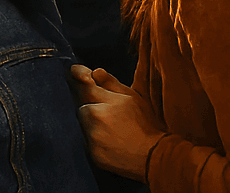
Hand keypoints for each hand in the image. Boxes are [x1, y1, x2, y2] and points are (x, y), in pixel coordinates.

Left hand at [71, 64, 164, 179]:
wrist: (154, 158)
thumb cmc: (146, 124)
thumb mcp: (134, 98)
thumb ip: (111, 83)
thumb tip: (94, 72)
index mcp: (108, 102)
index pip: (85, 86)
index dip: (79, 76)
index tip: (75, 71)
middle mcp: (97, 118)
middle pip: (82, 108)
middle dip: (91, 109)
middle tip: (110, 117)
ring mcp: (93, 138)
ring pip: (83, 125)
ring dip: (92, 125)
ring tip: (112, 131)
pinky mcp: (92, 154)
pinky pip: (86, 142)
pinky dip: (94, 140)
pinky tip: (110, 143)